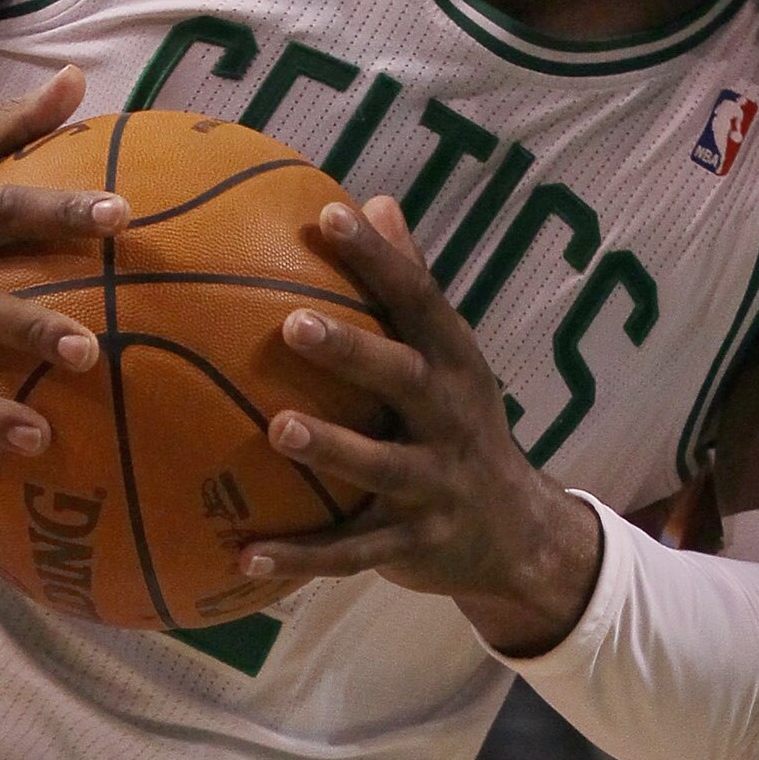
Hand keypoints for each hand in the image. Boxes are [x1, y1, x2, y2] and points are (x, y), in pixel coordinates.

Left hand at [238, 195, 604, 657]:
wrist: (517, 533)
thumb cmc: (458, 424)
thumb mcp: (449, 356)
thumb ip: (412, 285)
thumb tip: (375, 201)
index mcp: (453, 363)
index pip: (418, 299)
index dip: (378, 257)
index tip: (330, 214)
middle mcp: (449, 418)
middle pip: (402, 378)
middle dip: (352, 351)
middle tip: (292, 323)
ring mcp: (435, 484)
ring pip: (380, 467)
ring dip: (330, 448)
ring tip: (277, 430)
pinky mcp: (413, 543)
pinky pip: (351, 551)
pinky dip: (299, 558)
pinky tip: (241, 554)